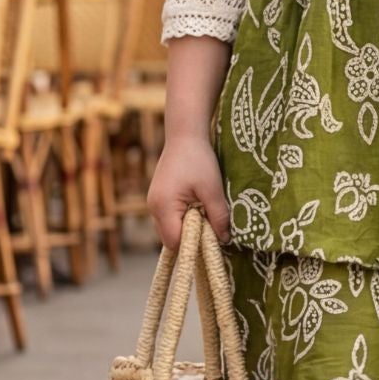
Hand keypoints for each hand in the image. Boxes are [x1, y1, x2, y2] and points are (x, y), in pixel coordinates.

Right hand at [147, 135, 231, 249]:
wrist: (185, 134)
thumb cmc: (198, 159)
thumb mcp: (213, 189)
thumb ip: (219, 217)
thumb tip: (225, 240)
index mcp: (163, 207)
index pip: (174, 242)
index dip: (193, 245)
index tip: (213, 240)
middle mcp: (153, 207)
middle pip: (170, 239)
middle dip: (191, 238)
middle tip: (212, 228)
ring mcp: (154, 202)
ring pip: (169, 228)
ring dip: (187, 228)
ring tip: (206, 215)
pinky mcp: (158, 197)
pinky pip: (169, 217)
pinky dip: (183, 218)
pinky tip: (198, 208)